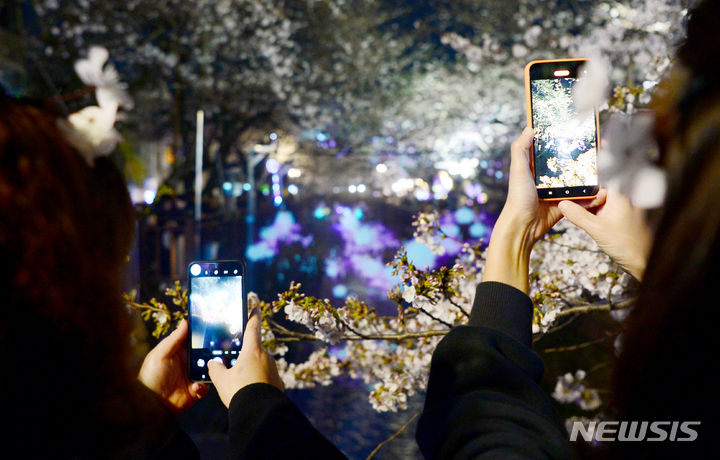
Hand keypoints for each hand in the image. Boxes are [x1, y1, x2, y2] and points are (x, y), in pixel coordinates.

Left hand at [138, 319, 208, 414]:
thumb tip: (185, 321)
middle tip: (221, 350)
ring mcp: (193, 375)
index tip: (215, 327)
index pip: (195, 339)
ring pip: (210, 369)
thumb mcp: (160, 355)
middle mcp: (189, 362)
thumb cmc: (152, 376)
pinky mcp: (196, 390)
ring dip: (211, 370)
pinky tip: (195, 387)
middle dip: (213, 352)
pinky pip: (207, 386)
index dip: (204, 334)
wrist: (151, 403)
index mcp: (180, 351)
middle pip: (206, 353)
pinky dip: (203, 387)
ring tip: (207, 371)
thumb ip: (174, 339)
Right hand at [208, 307, 283, 408]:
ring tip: (238, 385)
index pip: (253, 327)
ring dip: (250, 372)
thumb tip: (213, 363)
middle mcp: (266, 357)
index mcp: (253, 351)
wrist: (259, 413)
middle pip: (253, 351)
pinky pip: (265, 379)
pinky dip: (257, 383)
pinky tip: (248, 393)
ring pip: (259, 366)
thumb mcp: (221, 380)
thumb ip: (216, 368)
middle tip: (233, 366)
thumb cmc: (239, 391)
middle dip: (244, 356)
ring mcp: (274, 370)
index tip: (256, 303)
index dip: (253, 314)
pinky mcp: (278, 384)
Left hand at [501, 126, 605, 242]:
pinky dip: (592, 196)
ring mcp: (559, 190)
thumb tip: (529, 128)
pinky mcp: (567, 204)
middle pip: (570, 163)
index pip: (552, 148)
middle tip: (601, 148)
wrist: (524, 226)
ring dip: (593, 177)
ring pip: (580, 180)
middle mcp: (549, 176)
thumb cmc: (518, 198)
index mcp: (537, 166)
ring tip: (608, 170)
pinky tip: (603, 192)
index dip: (562, 138)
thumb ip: (520, 149)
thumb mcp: (518, 170)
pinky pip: (583, 198)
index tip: (578, 127)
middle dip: (584, 157)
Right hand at [558, 188, 651, 279]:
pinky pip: (606, 212)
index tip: (572, 192)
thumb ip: (578, 215)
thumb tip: (562, 204)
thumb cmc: (624, 244)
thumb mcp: (595, 229)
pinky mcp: (622, 220)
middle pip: (600, 193)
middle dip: (586, 199)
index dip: (585, 187)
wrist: (641, 262)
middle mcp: (624, 200)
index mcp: (621, 197)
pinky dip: (596, 215)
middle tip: (571, 204)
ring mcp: (624, 210)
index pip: (600, 183)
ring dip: (590, 208)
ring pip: (602, 203)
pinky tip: (590, 223)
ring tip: (578, 214)